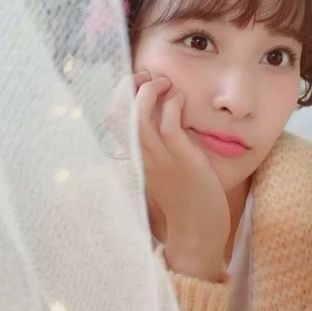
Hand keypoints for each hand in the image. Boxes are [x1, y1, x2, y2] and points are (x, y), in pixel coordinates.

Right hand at [134, 71, 229, 281]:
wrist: (197, 234)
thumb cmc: (185, 201)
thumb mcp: (165, 171)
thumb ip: (159, 149)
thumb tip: (164, 120)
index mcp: (137, 158)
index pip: (114, 120)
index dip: (121, 95)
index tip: (138, 83)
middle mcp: (143, 157)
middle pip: (119, 114)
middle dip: (129, 86)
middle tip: (149, 76)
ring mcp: (161, 160)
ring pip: (139, 117)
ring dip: (149, 91)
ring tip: (164, 83)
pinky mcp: (182, 161)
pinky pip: (169, 125)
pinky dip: (172, 105)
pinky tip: (181, 99)